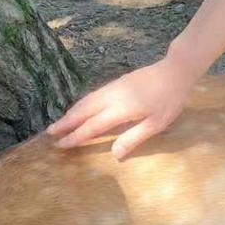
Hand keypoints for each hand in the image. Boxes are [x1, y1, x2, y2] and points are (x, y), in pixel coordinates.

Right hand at [47, 55, 196, 159]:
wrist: (175, 70)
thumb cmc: (170, 99)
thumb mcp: (156, 124)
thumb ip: (134, 138)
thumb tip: (114, 155)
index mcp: (120, 110)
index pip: (92, 126)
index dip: (75, 137)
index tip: (60, 145)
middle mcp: (111, 97)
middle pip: (83, 111)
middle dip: (65, 123)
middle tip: (49, 133)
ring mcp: (113, 87)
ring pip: (86, 100)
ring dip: (71, 112)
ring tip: (60, 122)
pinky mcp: (117, 82)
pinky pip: (93, 94)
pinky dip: (81, 103)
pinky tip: (81, 107)